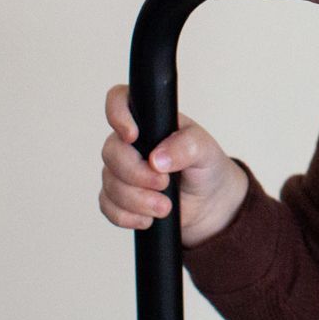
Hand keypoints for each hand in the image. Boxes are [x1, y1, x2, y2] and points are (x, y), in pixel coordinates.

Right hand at [99, 85, 247, 247]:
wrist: (210, 204)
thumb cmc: (207, 167)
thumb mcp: (206, 150)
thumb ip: (187, 146)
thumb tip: (157, 158)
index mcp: (150, 121)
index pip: (120, 101)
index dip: (117, 114)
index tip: (133, 136)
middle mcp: (131, 144)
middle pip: (111, 152)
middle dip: (136, 173)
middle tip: (164, 183)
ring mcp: (121, 170)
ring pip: (110, 183)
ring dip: (137, 200)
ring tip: (165, 207)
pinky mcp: (118, 197)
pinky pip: (108, 206)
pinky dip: (128, 216)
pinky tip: (149, 218)